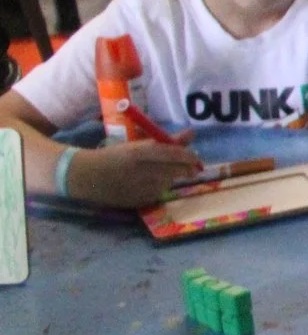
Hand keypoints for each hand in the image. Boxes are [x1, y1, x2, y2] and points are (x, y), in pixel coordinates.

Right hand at [69, 137, 198, 205]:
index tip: (195, 157)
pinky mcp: (139, 201)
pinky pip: (158, 193)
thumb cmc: (113, 156)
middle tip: (186, 166)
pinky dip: (158, 187)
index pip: (174, 154)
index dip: (189, 156)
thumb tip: (192, 133)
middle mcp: (142, 171)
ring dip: (170, 177)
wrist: (86, 176)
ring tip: (156, 172)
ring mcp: (141, 188)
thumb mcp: (137, 144)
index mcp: (139, 152)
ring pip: (168, 182)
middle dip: (186, 168)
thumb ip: (166, 140)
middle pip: (177, 171)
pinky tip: (145, 183)